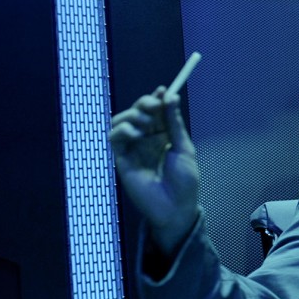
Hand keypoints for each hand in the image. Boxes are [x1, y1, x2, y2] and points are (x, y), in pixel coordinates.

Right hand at [110, 86, 199, 254]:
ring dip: (132, 116)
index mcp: (163, 136)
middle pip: (138, 112)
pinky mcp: (122, 160)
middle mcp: (146, 140)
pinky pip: (114, 138)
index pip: (155, 111)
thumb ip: (174, 123)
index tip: (163, 90)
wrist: (176, 207)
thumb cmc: (185, 182)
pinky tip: (137, 135)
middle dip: (144, 103)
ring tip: (147, 126)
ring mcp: (133, 149)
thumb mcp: (184, 148)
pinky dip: (123, 130)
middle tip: (154, 104)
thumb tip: (171, 96)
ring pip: (121, 121)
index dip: (157, 99)